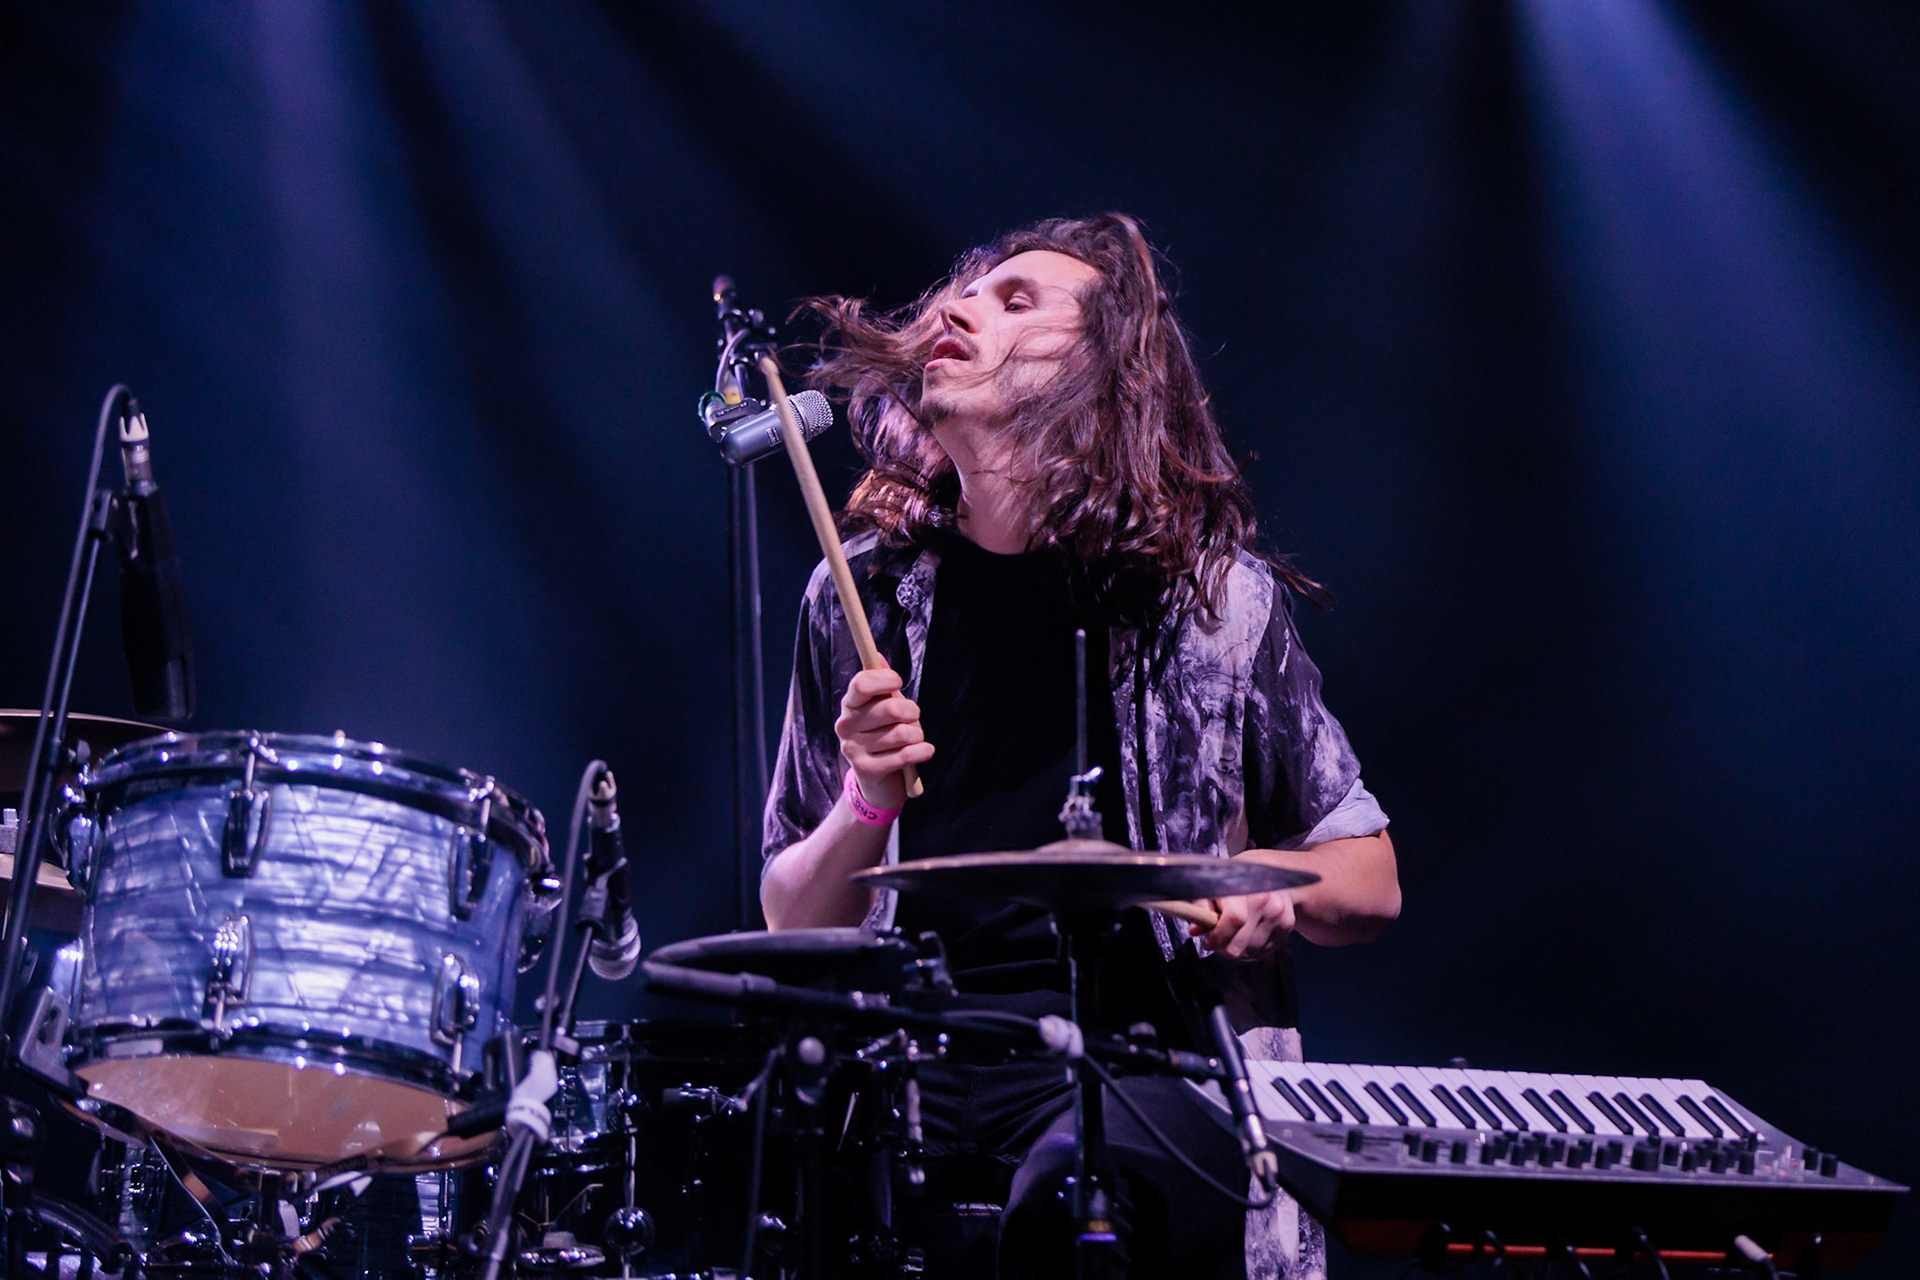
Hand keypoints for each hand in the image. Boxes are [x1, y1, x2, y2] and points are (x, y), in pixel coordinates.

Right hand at [835, 664, 933, 810]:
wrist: (877, 780)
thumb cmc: (884, 735)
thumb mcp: (883, 707)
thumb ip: (882, 684)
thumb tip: (877, 656)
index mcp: (850, 705)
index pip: (861, 683)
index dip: (885, 679)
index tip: (898, 682)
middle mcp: (846, 726)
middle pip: (890, 708)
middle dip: (912, 712)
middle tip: (914, 717)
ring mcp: (853, 749)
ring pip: (902, 733)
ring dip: (918, 734)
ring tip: (914, 738)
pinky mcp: (866, 770)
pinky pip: (906, 755)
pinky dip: (923, 751)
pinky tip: (924, 750)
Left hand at [1190, 884, 1296, 961]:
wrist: (1269, 872)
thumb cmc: (1234, 880)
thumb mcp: (1213, 885)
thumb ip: (1202, 907)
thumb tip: (1194, 931)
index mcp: (1247, 887)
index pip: (1234, 919)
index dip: (1218, 936)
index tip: (1208, 942)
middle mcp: (1268, 901)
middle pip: (1240, 944)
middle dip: (1223, 947)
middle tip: (1217, 940)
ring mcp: (1281, 914)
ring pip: (1250, 952)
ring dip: (1237, 949)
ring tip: (1232, 934)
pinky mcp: (1288, 925)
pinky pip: (1263, 951)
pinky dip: (1250, 949)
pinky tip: (1246, 934)